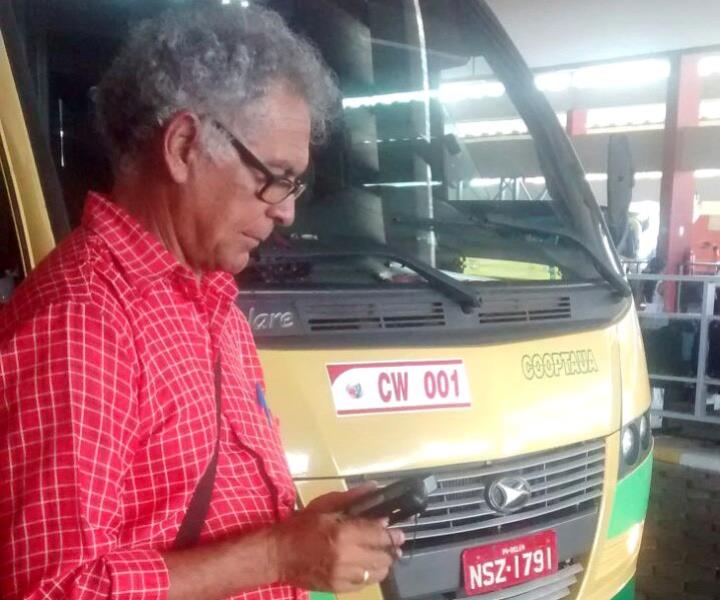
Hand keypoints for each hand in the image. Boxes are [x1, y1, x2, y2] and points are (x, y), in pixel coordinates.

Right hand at [270, 486, 404, 592]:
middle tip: (392, 543)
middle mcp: (346, 557)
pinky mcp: (338, 587)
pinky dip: (369, 574)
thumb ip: (352, 498)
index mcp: (343, 533)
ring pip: (377, 573)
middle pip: (383, 557)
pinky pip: (364, 584)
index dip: (393, 534)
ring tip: (381, 555)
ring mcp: (343, 575)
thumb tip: (375, 490)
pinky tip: (366, 566)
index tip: (399, 532)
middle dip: (390, 549)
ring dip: (382, 563)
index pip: (380, 535)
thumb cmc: (300, 526)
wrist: (277, 554)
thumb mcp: (324, 506)